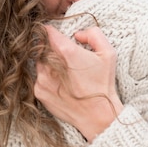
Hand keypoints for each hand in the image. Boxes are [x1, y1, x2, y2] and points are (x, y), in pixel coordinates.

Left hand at [35, 25, 123, 141]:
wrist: (97, 115)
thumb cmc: (103, 84)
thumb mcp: (108, 53)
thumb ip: (93, 34)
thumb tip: (77, 34)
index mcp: (66, 52)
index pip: (48, 32)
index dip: (52, 31)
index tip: (55, 35)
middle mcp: (50, 64)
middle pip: (43, 47)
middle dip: (53, 50)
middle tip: (67, 60)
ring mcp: (42, 78)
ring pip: (40, 63)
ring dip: (49, 65)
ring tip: (65, 74)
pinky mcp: (39, 91)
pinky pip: (39, 78)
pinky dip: (47, 79)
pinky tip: (62, 85)